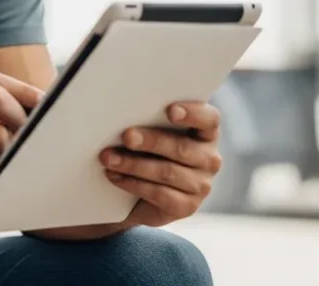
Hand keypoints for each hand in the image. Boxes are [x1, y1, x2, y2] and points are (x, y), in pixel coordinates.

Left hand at [100, 101, 222, 227]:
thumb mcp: (153, 133)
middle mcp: (209, 159)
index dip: (193, 113)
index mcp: (206, 133)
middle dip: (151, 141)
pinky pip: (159, 194)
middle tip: (126, 136)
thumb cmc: (149, 151)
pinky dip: (133, 184)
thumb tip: (123, 113)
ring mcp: (201, 185)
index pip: (209, 119)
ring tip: (109, 158)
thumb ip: (150, 121)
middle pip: (181, 147)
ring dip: (133, 164)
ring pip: (167, 172)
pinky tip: (115, 176)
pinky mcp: (186, 207)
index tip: (170, 110)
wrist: (140, 195)